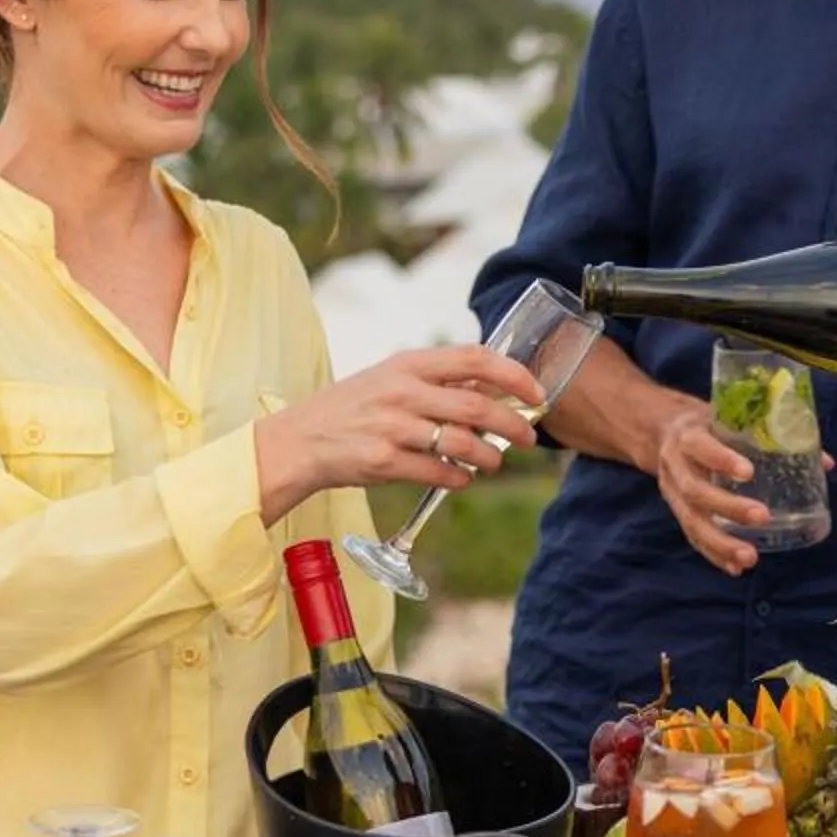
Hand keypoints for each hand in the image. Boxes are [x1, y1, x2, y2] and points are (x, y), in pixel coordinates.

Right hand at [254, 345, 544, 522]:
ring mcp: (393, 427)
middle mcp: (403, 391)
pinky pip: (439, 472)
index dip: (514, 374)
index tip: (537, 393)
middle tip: (528, 438)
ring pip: (463, 442)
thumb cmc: (353, 408)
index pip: (475, 358)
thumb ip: (437, 381)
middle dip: (514, 424)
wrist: (300, 441)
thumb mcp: (391, 379)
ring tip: (494, 462)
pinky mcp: (384, 462)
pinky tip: (462, 478)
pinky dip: (460, 478)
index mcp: (408, 363)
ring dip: (490, 456)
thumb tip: (495, 389)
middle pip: (478, 404)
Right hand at [652, 399, 771, 576]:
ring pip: (692, 521)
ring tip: (750, 558)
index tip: (749, 472)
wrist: (659, 432)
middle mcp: (676, 466)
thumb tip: (825, 462)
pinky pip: (693, 536)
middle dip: (729, 507)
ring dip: (721, 543)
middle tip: (762, 517)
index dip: (721, 459)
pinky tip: (735, 568)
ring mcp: (673, 492)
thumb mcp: (729, 418)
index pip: (701, 447)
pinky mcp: (678, 512)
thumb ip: (771, 436)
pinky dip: (714, 554)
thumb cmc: (707, 424)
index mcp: (688, 436)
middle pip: (696, 491)